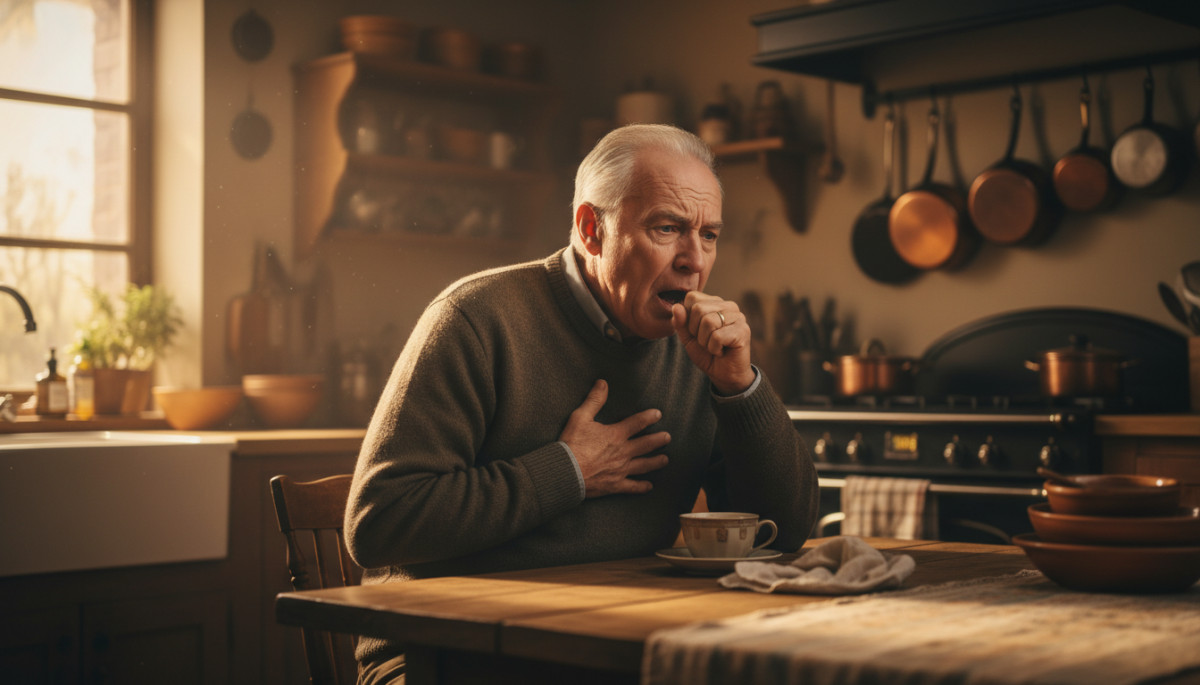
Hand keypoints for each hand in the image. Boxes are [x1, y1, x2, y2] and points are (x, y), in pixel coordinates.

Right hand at [560, 379, 670, 497]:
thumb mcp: (580, 418)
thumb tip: (603, 383)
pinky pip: (632, 486)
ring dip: (656, 462)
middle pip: (646, 445)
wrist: (565, 472)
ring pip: (644, 465)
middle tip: (668, 437)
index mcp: (616, 435)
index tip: (658, 414)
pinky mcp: (615, 485)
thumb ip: (594, 400)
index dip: (649, 417)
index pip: (637, 423)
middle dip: (659, 440)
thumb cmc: (572, 444)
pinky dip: (641, 487)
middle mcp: (623, 452)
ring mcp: (621, 470)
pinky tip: (649, 486)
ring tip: (665, 459)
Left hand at [672, 292, 754, 394]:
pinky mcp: (743, 330)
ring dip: (705, 341)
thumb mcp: (687, 337)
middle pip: (698, 309)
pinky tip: (722, 351)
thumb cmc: (707, 353)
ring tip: (714, 346)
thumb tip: (676, 306)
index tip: (697, 332)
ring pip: (708, 322)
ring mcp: (738, 317)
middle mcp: (728, 305)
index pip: (692, 297)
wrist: (724, 375)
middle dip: (696, 331)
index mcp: (715, 303)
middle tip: (707, 341)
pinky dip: (714, 349)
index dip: (687, 318)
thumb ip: (680, 322)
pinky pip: (717, 337)